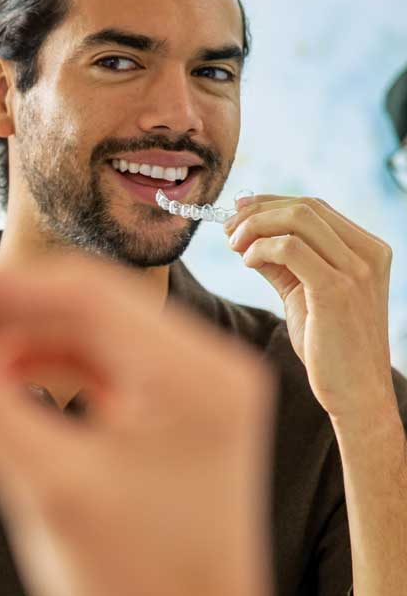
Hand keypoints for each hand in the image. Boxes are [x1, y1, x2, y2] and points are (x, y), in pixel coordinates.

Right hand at [0, 255, 276, 595]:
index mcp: (199, 381)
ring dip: (21, 333)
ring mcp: (196, 392)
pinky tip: (2, 378)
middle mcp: (209, 372)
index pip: (85, 296)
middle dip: (5, 307)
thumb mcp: (46, 491)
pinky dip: (46, 362)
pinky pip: (101, 362)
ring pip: (90, 329)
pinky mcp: (176, 414)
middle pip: (88, 303)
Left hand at [224, 195, 395, 421]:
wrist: (356, 392)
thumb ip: (283, 262)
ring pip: (297, 220)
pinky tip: (248, 262)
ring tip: (234, 245)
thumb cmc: (330, 343)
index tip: (238, 209)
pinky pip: (290, 248)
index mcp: (367, 250)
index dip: (270, 202)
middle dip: (257, 212)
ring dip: (255, 227)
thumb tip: (248, 233)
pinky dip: (260, 248)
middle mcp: (368, 255)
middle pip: (304, 207)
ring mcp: (356, 271)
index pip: (314, 206)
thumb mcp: (305, 291)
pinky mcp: (336, 290)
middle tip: (228, 229)